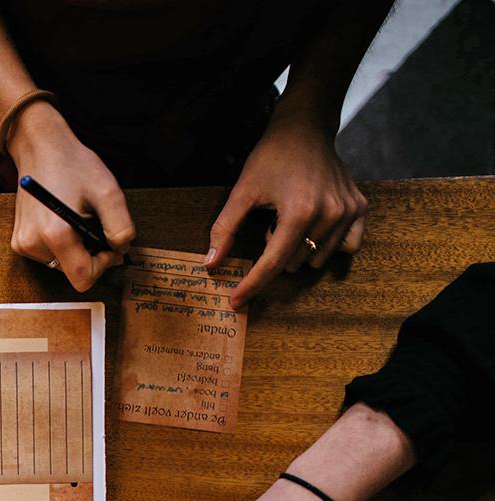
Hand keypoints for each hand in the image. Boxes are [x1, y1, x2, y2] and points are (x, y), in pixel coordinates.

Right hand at [6, 103, 135, 291]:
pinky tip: (62, 220)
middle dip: (89, 255)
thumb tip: (121, 250)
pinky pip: (49, 256)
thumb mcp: (108, 191)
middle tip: (93, 224)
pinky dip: (62, 244)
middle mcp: (34, 244)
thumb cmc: (73, 164)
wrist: (40, 148)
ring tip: (76, 217)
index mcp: (56, 234)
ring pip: (61, 265)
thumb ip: (121, 227)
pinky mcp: (19, 242)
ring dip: (76, 248)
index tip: (109, 246)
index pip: (82, 278)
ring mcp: (24, 245)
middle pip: (72, 272)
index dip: (102, 266)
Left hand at [208, 107, 366, 308]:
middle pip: (293, 263)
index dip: (251, 285)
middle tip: (273, 220)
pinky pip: (347, 247)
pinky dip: (328, 246)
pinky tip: (316, 228)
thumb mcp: (242, 191)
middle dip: (276, 251)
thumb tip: (209, 264)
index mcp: (299, 212)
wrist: (305, 129)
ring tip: (292, 218)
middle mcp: (329, 214)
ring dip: (299, 248)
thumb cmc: (271, 157)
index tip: (235, 301)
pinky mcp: (360, 208)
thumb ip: (224, 228)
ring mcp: (348, 212)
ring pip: (317, 259)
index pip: (272, 263)